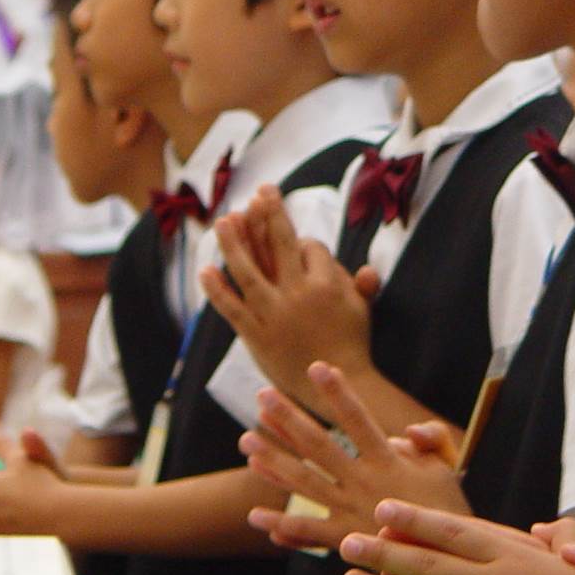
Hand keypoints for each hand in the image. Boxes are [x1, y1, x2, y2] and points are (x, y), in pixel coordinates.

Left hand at [204, 188, 378, 411]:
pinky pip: (232, 309)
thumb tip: (368, 270)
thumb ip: (362, 287)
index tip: (302, 246)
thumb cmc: (351, 345)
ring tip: (223, 219)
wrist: (335, 384)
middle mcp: (297, 293)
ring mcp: (274, 314)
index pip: (308, 246)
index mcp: (325, 283)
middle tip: (261, 190)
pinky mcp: (256, 335)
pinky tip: (205, 270)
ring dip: (233, 243)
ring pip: (248, 271)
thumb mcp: (362, 311)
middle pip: (278, 244)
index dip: (304, 242)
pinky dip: (217, 290)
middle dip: (269, 213)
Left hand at [243, 362, 469, 551]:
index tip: (318, 367)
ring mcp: (349, 511)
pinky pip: (308, 531)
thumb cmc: (446, 510)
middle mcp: (362, 482)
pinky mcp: (344, 539)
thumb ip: (429, 440)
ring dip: (273, 461)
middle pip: (319, 446)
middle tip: (262, 396)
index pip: (358, 419)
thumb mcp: (446, 468)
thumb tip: (403, 431)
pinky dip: (282, 524)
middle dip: (289, 419)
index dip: (338, 393)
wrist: (446, 563)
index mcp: (388, 461)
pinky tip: (256, 516)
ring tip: (246, 442)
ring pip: (304, 482)